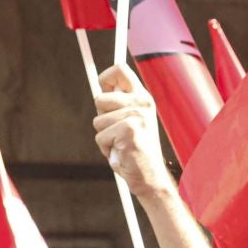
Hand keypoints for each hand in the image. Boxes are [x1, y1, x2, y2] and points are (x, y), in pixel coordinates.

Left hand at [93, 64, 173, 200]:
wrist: (150, 177)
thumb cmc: (135, 150)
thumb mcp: (128, 121)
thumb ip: (117, 103)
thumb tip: (100, 88)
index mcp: (143, 97)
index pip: (120, 69)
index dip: (106, 79)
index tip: (107, 93)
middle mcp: (142, 104)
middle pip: (100, 98)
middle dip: (102, 117)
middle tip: (118, 131)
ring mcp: (136, 116)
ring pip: (98, 120)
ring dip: (104, 136)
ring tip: (121, 144)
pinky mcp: (128, 130)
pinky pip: (100, 137)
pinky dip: (106, 148)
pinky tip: (121, 152)